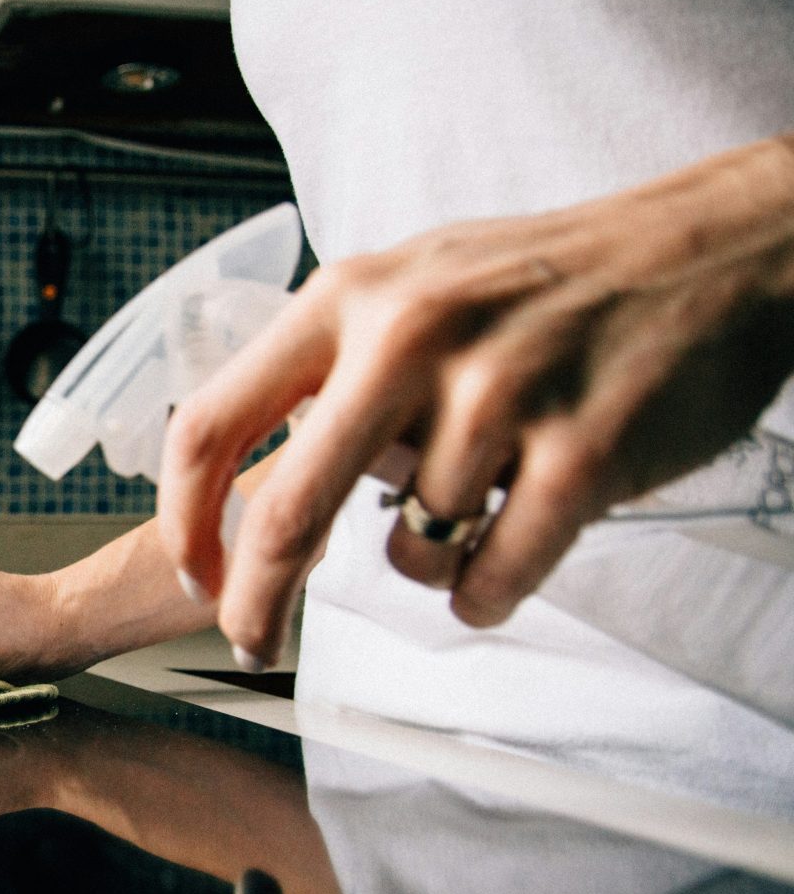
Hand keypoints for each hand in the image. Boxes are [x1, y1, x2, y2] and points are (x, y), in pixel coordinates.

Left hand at [159, 134, 793, 666]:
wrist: (706, 250)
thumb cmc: (541, 286)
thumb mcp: (408, 291)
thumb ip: (329, 371)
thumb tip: (251, 483)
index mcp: (346, 299)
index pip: (213, 422)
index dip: (186, 519)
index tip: (196, 575)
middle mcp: (410, 337)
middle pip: (288, 513)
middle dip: (258, 602)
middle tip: (253, 643)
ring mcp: (501, 391)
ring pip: (411, 549)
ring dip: (430, 566)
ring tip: (475, 514)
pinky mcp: (584, 448)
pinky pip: (497, 573)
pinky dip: (487, 595)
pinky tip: (499, 569)